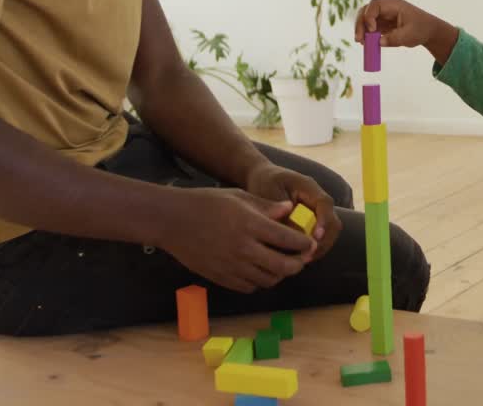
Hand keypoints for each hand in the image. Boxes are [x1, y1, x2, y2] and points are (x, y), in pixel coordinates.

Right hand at [159, 188, 314, 293]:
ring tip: (282, 265)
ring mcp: (232, 266)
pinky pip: (249, 287)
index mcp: (250, 225)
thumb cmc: (206, 202)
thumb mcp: (238, 197)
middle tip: (302, 259)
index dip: (305, 244)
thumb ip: (266, 206)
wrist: (171, 220)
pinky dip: (260, 281)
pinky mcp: (220, 277)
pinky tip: (260, 271)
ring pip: (268, 280)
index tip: (310, 243)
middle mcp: (244, 248)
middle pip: (283, 266)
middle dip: (298, 264)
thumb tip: (289, 210)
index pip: (289, 240)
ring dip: (280, 274)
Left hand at [245, 161, 341, 259]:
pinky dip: (313, 247)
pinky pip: (321, 237)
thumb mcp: (268, 194)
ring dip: (320, 247)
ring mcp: (317, 210)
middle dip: (324, 241)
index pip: (324, 204)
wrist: (261, 176)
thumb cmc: (264, 182)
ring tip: (304, 260)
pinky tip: (300, 257)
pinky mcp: (313, 220)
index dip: (323, 221)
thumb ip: (281, 213)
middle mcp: (318, 199)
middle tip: (308, 256)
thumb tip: (293, 236)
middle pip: (333, 222)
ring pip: (330, 232)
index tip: (315, 237)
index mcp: (309, 187)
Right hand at [353, 0, 458, 64]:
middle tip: (359, 39)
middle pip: (366, 11)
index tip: (372, 30)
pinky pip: (370, 28)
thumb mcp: (409, 35)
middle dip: (360, 24)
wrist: (428, 31)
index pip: (375, 5)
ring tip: (362, 43)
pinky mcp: (382, 24)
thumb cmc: (421, 29)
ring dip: (361, 31)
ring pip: (365, 20)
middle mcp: (386, 8)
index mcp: (393, 4)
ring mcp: (383, 16)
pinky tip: (366, 44)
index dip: (369, 16)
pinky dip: (367, 36)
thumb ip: (394, 38)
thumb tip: (379, 42)